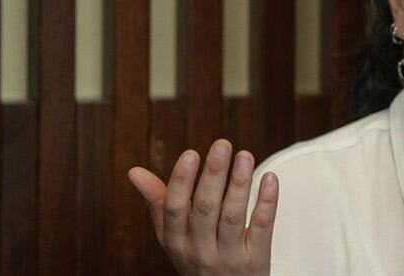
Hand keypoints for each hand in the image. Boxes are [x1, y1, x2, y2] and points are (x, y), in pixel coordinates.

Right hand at [128, 139, 278, 275]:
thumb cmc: (197, 255)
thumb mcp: (173, 237)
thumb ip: (159, 202)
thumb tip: (134, 172)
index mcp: (175, 241)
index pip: (174, 209)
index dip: (181, 181)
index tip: (191, 153)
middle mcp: (199, 250)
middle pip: (206, 209)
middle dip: (213, 175)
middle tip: (222, 144)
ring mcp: (228, 257)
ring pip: (233, 217)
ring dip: (239, 184)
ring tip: (244, 155)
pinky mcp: (256, 260)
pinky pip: (262, 228)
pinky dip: (267, 202)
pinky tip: (270, 178)